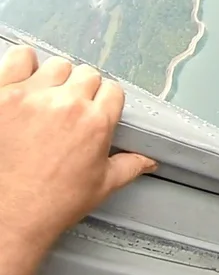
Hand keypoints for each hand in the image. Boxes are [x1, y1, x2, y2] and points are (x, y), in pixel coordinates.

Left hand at [0, 45, 156, 254]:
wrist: (7, 216)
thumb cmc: (50, 204)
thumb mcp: (101, 186)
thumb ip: (130, 166)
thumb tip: (148, 161)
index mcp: (96, 123)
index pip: (112, 90)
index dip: (105, 100)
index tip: (96, 108)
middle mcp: (66, 104)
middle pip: (86, 74)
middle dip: (82, 89)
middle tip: (70, 108)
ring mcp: (30, 97)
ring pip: (56, 65)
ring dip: (55, 78)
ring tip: (45, 96)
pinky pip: (18, 58)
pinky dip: (22, 64)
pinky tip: (22, 78)